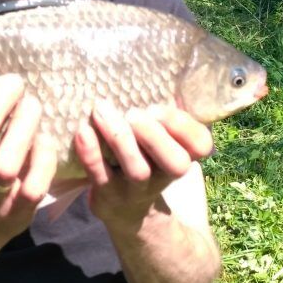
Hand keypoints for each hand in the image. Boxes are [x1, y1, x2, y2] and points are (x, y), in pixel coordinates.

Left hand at [73, 102, 212, 230]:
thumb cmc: (145, 158)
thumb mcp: (163, 140)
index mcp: (184, 156)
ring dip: (120, 138)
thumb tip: (158, 72)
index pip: (201, 144)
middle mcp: (166, 176)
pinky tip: (82, 130)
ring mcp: (137, 189)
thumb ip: (165, 114)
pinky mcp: (108, 195)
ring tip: (102, 110)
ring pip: (138, 170)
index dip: (183, 125)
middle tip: (133, 113)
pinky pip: (99, 175)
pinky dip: (90, 152)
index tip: (158, 108)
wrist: (128, 210)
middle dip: (155, 135)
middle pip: (175, 162)